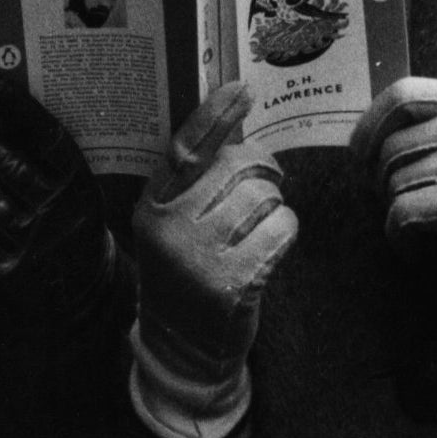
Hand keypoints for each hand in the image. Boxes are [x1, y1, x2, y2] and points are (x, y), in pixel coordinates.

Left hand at [0, 83, 114, 323]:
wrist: (85, 296)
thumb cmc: (71, 227)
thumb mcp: (73, 192)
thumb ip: (44, 160)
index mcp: (81, 189)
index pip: (52, 141)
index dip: (25, 111)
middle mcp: (61, 218)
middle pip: (9, 166)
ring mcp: (36, 249)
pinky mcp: (13, 278)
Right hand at [129, 84, 297, 437]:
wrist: (183, 348)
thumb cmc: (186, 274)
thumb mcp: (173, 228)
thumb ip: (195, 185)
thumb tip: (236, 130)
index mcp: (152, 207)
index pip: (185, 150)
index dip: (214, 117)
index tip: (241, 89)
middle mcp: (170, 228)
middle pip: (237, 168)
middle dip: (263, 171)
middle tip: (266, 185)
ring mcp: (200, 257)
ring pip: (264, 197)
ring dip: (273, 208)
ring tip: (257, 229)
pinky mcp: (234, 283)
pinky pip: (281, 230)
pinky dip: (284, 234)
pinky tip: (267, 251)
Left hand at [352, 77, 436, 319]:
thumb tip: (372, 138)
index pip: (402, 93)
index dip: (370, 124)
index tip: (361, 154)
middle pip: (389, 147)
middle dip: (378, 181)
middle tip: (392, 203)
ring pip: (392, 183)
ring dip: (394, 213)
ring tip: (417, 229)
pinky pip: (400, 214)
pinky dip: (400, 238)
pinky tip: (418, 249)